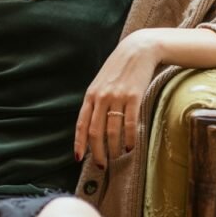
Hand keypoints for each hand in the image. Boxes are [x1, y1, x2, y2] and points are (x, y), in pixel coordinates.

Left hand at [74, 31, 159, 167]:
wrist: (137, 50)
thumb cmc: (119, 69)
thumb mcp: (101, 83)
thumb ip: (95, 102)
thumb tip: (92, 126)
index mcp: (90, 96)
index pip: (81, 124)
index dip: (79, 143)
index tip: (78, 158)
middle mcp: (101, 97)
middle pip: (95, 132)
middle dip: (97, 152)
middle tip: (102, 165)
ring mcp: (117, 97)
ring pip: (112, 131)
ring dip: (114, 148)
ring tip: (117, 157)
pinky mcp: (134, 96)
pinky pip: (130, 123)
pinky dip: (130, 138)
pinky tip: (130, 146)